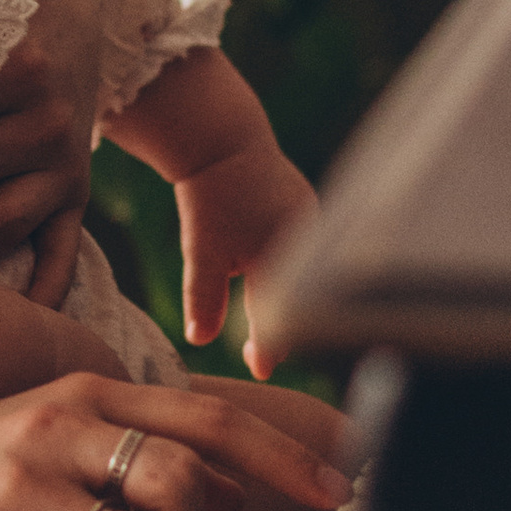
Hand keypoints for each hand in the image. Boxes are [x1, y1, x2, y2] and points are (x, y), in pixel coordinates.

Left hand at [175, 138, 316, 367]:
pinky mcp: (307, 207)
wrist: (222, 139)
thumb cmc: (210, 196)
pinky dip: (294, 271)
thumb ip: (203, 296)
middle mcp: (304, 239)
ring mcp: (311, 220)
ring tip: (278, 329)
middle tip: (267, 357)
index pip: (277, 312)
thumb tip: (199, 340)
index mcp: (280, 253)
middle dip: (283, 325)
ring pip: (303, 272)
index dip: (268, 344)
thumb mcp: (201, 249)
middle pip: (297, 296)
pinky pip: (304, 250)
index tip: (260, 372)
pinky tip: (284, 285)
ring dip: (291, 298)